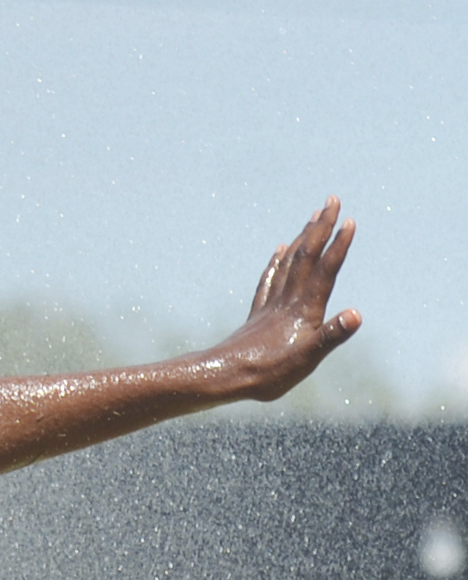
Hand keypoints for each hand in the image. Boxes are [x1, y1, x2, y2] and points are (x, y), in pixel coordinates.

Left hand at [205, 199, 361, 403]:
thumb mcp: (306, 359)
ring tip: (313, 217)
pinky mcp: (258, 315)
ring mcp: (271, 306)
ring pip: (289, 263)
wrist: (223, 379)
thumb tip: (357, 314)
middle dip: (320, 227)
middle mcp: (287, 301)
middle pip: (306, 257)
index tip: (349, 220)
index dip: (338, 247)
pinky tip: (280, 250)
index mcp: (304, 310)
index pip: (325, 271)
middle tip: (331, 200)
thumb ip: (332, 336)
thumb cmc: (267, 374)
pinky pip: (269, 280)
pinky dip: (277, 262)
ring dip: (303, 238)